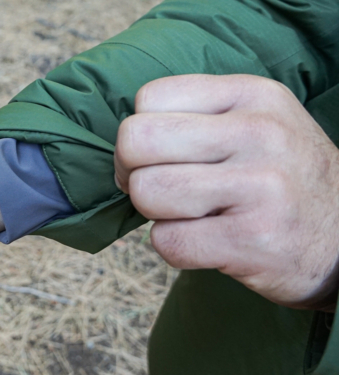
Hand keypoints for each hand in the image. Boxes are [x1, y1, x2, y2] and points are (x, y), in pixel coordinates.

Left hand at [115, 74, 338, 310]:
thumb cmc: (281, 177)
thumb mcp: (257, 121)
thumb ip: (195, 116)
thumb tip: (124, 144)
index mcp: (253, 95)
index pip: (150, 98)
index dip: (139, 134)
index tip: (158, 159)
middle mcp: (259, 133)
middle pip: (137, 141)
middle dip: (133, 172)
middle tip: (159, 189)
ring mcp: (259, 187)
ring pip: (146, 192)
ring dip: (155, 213)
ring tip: (192, 215)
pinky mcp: (252, 241)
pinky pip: (166, 241)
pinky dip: (174, 247)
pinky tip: (207, 242)